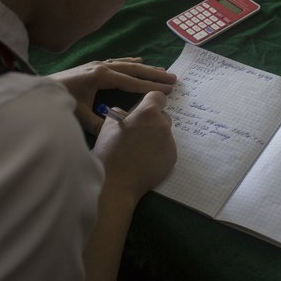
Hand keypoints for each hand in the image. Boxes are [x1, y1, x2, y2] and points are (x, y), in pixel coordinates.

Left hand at [48, 57, 175, 134]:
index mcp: (101, 76)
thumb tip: (118, 132)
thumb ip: (99, 124)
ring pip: (127, 64)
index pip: (131, 82)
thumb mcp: (79, 115)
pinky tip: (138, 60)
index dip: (150, 87)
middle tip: (173, 78)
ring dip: (146, 68)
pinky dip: (130, 62)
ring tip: (162, 70)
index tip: (167, 91)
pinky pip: (117, 62)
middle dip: (154, 75)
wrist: (38, 88)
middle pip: (134, 70)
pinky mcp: (93, 66)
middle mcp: (102, 66)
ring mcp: (98, 64)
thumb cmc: (58, 100)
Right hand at [92, 91, 176, 205]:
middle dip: (152, 120)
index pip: (158, 96)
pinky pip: (166, 148)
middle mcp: (163, 125)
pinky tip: (145, 160)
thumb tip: (127, 114)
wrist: (116, 184)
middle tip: (137, 132)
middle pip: (162, 116)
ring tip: (139, 150)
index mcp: (148, 113)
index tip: (144, 109)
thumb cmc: (109, 153)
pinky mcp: (172, 158)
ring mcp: (170, 143)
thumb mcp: (108, 126)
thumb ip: (121, 114)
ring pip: (164, 133)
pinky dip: (158, 151)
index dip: (150, 101)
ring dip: (155, 136)